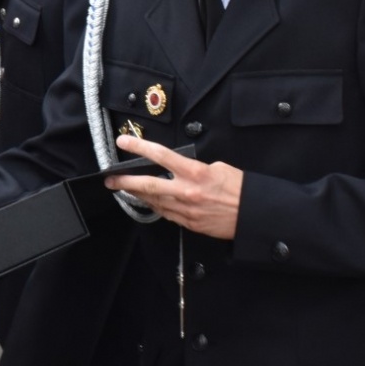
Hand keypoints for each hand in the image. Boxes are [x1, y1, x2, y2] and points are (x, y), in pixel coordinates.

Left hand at [108, 134, 242, 239]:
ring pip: (153, 201)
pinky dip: (156, 206)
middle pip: (147, 185)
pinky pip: (166, 213)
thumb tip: (177, 167)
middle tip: (110, 180)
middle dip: (125, 182)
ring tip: (126, 190)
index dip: (139, 147)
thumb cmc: (240, 189)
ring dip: (138, 195)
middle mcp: (187, 192)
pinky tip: (150, 201)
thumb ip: (193, 167)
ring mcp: (186, 210)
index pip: (160, 156)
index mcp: (196, 173)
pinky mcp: (188, 223)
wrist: (254, 216)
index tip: (124, 142)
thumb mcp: (218, 168)